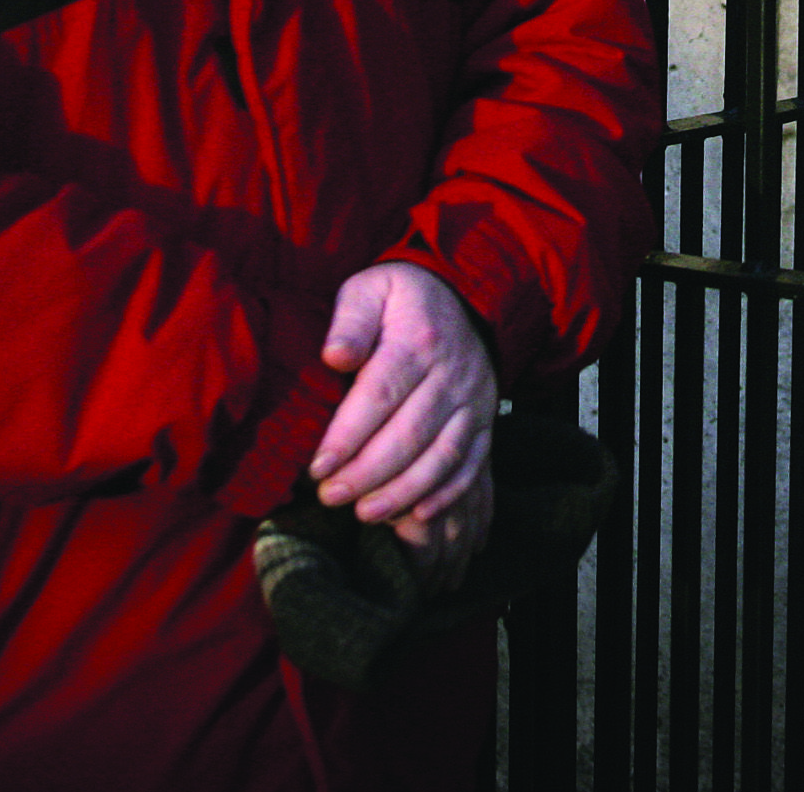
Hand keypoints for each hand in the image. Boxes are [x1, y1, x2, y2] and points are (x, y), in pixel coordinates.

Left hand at [309, 264, 495, 585]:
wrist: (466, 295)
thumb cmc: (402, 298)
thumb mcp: (371, 288)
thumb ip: (350, 320)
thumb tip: (335, 355)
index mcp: (418, 339)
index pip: (380, 394)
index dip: (348, 435)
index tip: (317, 466)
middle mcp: (452, 373)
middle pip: (410, 433)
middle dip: (367, 473)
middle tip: (330, 496)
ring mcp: (474, 400)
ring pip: (442, 456)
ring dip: (404, 491)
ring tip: (365, 513)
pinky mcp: (485, 421)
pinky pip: (471, 464)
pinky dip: (446, 493)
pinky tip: (417, 514)